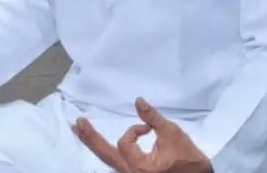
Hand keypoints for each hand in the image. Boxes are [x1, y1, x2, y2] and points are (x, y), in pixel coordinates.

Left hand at [73, 98, 211, 172]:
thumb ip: (153, 118)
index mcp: (140, 167)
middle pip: (105, 155)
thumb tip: (138, 100)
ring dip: (94, 144)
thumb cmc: (189, 161)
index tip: (148, 128)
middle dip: (90, 138)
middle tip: (77, 123)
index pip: (125, 143)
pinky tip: (97, 143)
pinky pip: (115, 163)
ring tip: (80, 131)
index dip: (133, 131)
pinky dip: (105, 151)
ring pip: (108, 160)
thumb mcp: (173, 135)